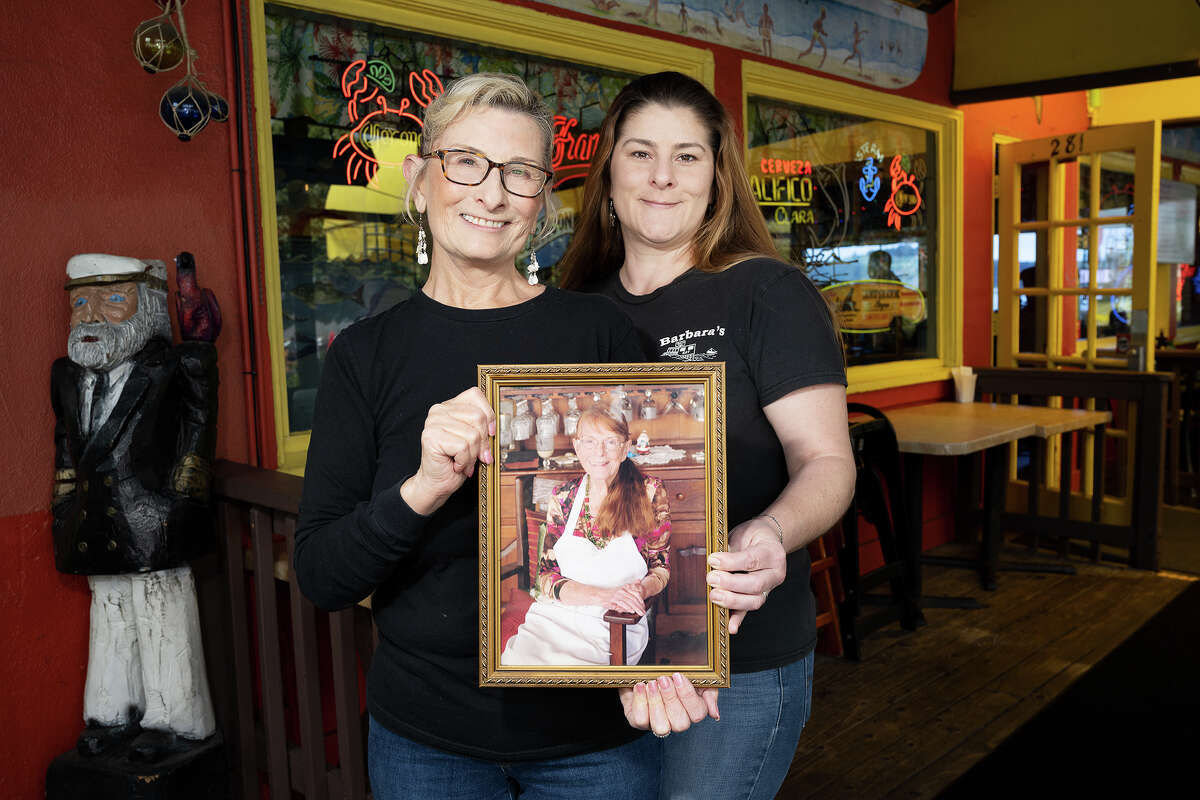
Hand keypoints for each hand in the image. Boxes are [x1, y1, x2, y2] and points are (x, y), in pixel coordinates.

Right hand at [401, 387, 495, 514]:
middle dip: (483, 441)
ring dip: (473, 455)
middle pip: (478, 417)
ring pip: (472, 434)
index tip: (492, 433)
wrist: (438, 483)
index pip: (475, 395)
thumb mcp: (474, 440)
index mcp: (449, 406)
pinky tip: (457, 465)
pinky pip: (463, 447)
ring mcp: (433, 422)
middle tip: (479, 456)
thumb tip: (498, 426)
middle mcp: (438, 410)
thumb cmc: (456, 461)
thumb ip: (482, 427)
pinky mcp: (431, 436)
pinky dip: (465, 460)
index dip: (489, 414)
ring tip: (465, 462)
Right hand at [600, 582, 646, 614]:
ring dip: (636, 608)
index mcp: (625, 588)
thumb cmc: (610, 594)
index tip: (644, 606)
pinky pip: (622, 603)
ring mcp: (618, 595)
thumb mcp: (621, 588)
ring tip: (640, 613)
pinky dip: (627, 607)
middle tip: (643, 612)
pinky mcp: (613, 599)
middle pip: (634, 598)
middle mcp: (622, 590)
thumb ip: (631, 585)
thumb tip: (639, 580)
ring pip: (629, 601)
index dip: (641, 600)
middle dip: (640, 606)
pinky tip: (631, 611)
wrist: (599, 595)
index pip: (636, 594)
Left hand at [619, 673, 719, 735]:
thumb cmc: (674, 673)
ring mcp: (657, 723)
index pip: (697, 714)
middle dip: (671, 699)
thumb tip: (714, 714)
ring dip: (656, 703)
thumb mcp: (696, 677)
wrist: (647, 666)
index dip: (687, 696)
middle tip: (663, 679)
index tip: (678, 676)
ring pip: (661, 727)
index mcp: (693, 711)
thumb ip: (709, 693)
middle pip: (680, 724)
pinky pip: (640, 720)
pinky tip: (640, 686)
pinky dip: (640, 702)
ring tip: (652, 684)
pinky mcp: (638, 721)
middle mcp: (676, 722)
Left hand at [706, 518, 787, 633]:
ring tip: (713, 595)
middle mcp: (775, 573)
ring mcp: (769, 588)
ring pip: (755, 601)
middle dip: (730, 584)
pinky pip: (749, 610)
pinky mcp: (759, 597)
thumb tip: (711, 563)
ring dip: (732, 601)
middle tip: (711, 579)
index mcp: (772, 553)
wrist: (766, 539)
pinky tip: (730, 627)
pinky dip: (739, 619)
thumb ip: (730, 549)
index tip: (712, 560)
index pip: (752, 560)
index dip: (730, 562)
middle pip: (755, 584)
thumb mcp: (742, 535)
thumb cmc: (752, 536)